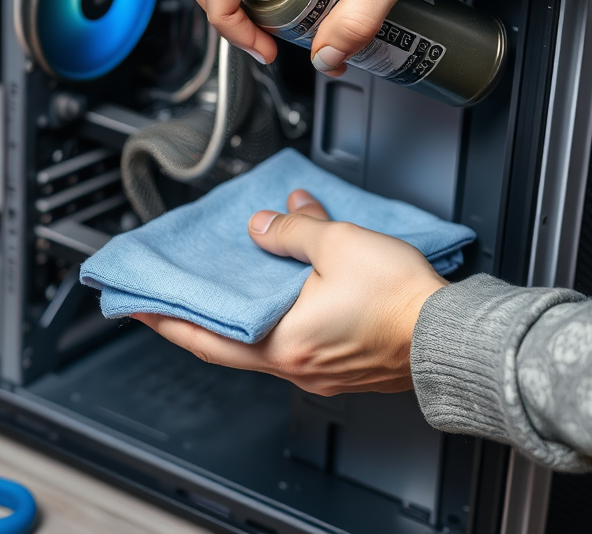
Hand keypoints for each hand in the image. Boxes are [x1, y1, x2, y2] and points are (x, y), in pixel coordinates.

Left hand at [133, 190, 447, 394]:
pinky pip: (295, 341)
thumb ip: (293, 229)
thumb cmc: (403, 300)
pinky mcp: (343, 366)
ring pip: (264, 342)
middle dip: (196, 319)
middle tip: (170, 299)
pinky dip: (278, 318)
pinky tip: (286, 289)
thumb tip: (265, 220)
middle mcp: (296, 366)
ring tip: (228, 286)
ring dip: (242, 315)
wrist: (454, 334)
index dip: (165, 320)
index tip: (136, 307)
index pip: (205, 336)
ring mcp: (320, 371)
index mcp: (284, 344)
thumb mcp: (338, 244)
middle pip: (228, 344)